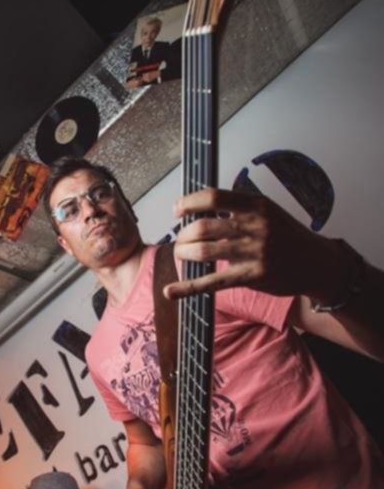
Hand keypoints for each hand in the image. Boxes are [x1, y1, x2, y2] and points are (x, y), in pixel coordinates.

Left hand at [164, 188, 336, 302]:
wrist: (318, 263)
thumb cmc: (288, 235)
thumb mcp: (268, 211)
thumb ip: (239, 207)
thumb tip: (199, 207)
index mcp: (257, 205)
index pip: (213, 197)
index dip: (188, 202)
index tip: (177, 209)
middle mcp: (255, 226)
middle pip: (203, 226)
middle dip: (184, 233)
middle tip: (180, 238)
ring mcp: (254, 252)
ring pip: (204, 251)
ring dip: (184, 252)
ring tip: (181, 253)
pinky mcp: (252, 276)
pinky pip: (213, 282)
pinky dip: (188, 287)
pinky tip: (170, 291)